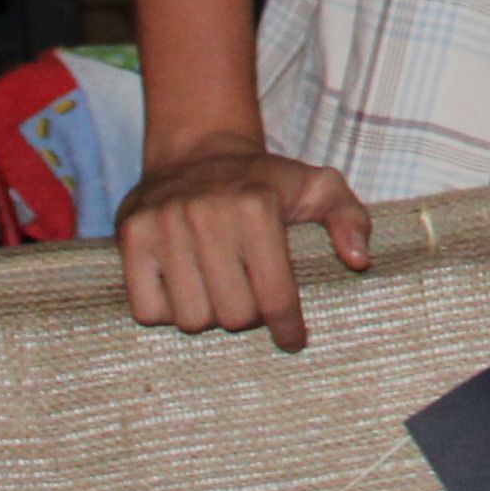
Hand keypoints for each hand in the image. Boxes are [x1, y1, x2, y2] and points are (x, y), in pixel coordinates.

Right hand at [117, 141, 373, 347]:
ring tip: (220, 295)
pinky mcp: (131, 236)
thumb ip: (349, 219)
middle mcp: (208, 213)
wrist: (198, 151)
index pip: (276, 296)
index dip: (288, 328)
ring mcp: (164, 224)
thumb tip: (358, 259)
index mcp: (257, 206)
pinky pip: (147, 310)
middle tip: (252, 302)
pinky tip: (186, 291)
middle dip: (250, 317)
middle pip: (234, 315)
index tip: (292, 339)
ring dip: (209, 317)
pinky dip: (167, 313)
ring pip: (191, 318)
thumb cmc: (265, 181)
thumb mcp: (319, 187)